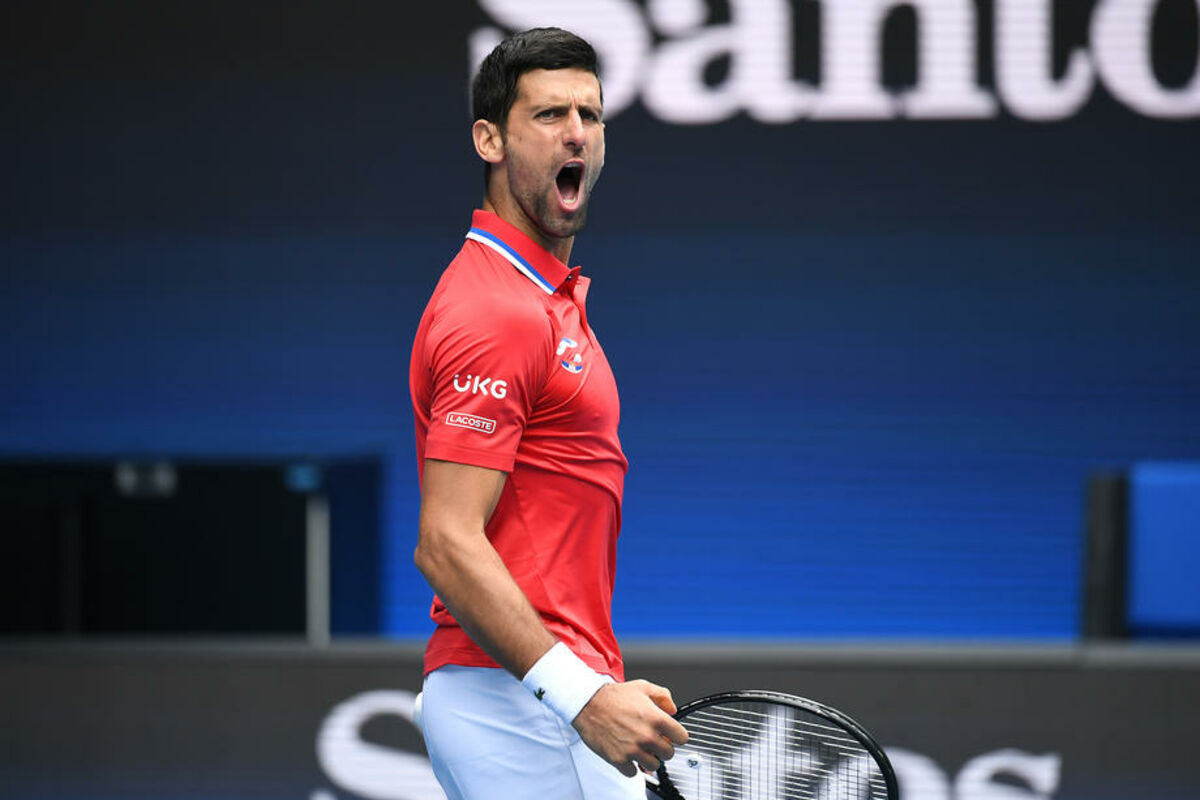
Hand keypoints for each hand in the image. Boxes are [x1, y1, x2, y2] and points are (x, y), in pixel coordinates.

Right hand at [572, 679, 688, 776]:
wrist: (588, 704)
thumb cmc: (613, 696)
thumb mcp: (642, 687)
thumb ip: (662, 695)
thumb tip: (672, 709)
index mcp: (656, 719)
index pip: (682, 737)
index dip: (677, 736)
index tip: (671, 736)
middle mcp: (647, 736)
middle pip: (669, 754)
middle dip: (663, 747)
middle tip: (653, 741)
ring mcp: (633, 750)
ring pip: (654, 765)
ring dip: (649, 758)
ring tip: (640, 748)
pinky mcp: (619, 759)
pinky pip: (634, 773)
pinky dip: (632, 766)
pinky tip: (627, 754)